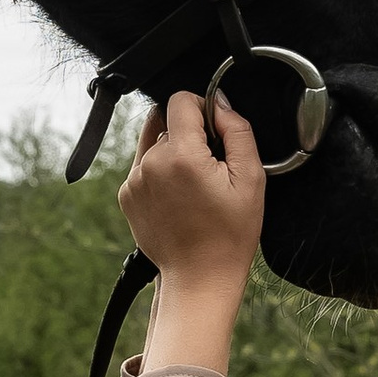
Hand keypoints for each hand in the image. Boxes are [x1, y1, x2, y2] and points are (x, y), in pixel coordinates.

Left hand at [119, 90, 262, 369]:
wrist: (199, 277)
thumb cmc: (230, 233)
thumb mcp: (250, 178)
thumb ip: (237, 131)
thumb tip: (220, 102)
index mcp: (180, 154)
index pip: (180, 99)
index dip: (202, 107)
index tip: (215, 131)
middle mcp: (150, 162)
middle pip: (165, 119)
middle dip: (188, 133)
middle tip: (209, 165)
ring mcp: (134, 180)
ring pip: (152, 141)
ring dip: (172, 150)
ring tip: (193, 183)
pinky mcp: (126, 194)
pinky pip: (143, 165)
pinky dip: (160, 171)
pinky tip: (179, 197)